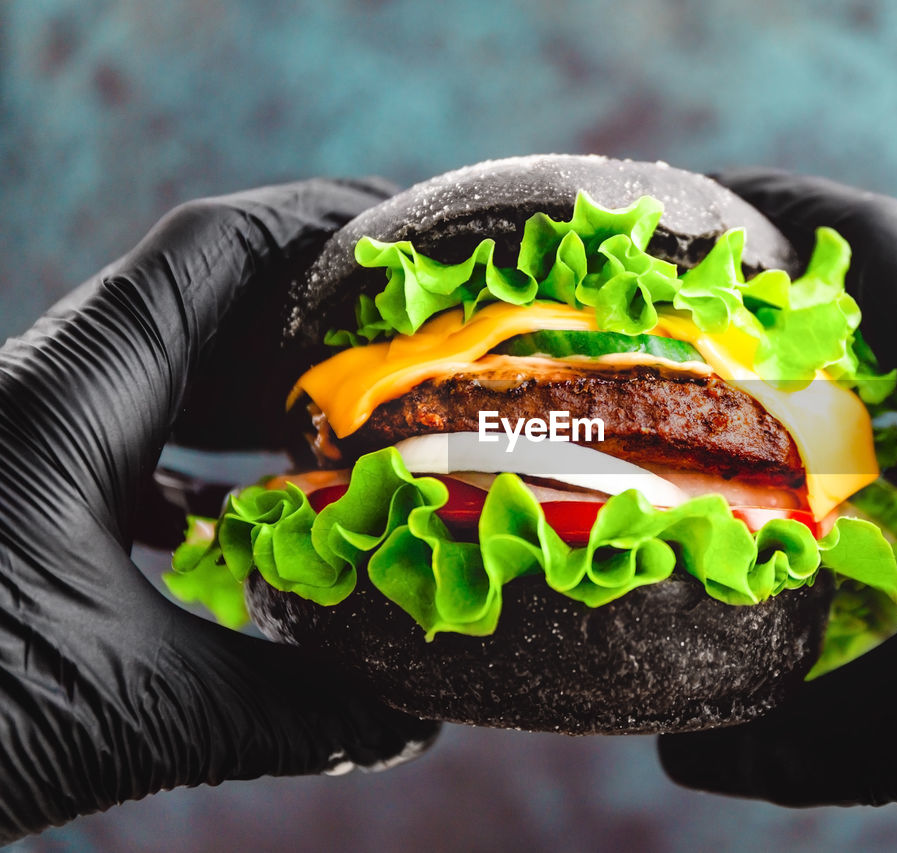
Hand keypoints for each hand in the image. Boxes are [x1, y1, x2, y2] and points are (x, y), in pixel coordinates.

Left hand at [0, 180, 439, 841]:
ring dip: (252, 386)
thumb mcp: (127, 709)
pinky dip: (197, 456)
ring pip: (158, 371)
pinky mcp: (14, 492)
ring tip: (345, 419)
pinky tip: (240, 516)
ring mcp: (22, 440)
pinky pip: (122, 438)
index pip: (209, 250)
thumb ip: (288, 711)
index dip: (317, 222)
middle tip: (406, 340)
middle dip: (306, 310)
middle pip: (196, 300)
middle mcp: (41, 394)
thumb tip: (411, 726)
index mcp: (66, 400)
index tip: (405, 238)